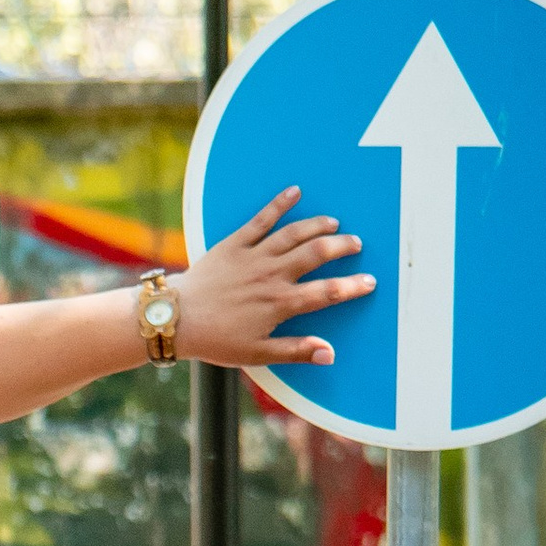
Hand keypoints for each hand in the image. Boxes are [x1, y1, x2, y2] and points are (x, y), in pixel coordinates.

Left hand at [173, 190, 374, 367]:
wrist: (176, 319)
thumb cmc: (216, 340)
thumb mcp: (257, 353)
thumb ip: (296, 350)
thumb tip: (330, 354)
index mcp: (280, 303)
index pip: (327, 292)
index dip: (352, 286)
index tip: (370, 282)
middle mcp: (272, 276)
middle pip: (316, 254)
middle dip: (341, 247)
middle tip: (356, 244)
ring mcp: (253, 257)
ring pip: (294, 234)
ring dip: (317, 225)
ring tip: (334, 223)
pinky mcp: (234, 243)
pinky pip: (261, 219)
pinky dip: (279, 204)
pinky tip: (295, 191)